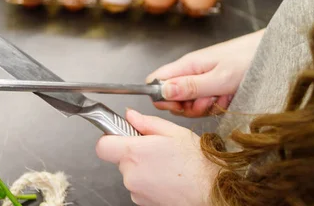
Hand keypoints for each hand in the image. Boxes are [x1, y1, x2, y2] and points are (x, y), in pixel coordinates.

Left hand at [96, 109, 217, 205]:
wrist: (211, 189)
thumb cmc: (197, 162)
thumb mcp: (173, 131)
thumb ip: (146, 123)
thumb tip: (130, 116)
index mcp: (135, 153)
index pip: (103, 145)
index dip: (111, 138)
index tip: (122, 135)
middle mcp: (131, 175)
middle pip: (120, 159)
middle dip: (133, 152)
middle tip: (155, 148)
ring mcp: (136, 191)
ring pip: (131, 173)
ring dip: (143, 167)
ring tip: (166, 163)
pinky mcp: (142, 202)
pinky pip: (139, 186)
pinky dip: (150, 180)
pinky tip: (168, 176)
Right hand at [146, 29, 264, 116]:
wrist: (271, 53)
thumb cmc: (247, 60)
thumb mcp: (219, 78)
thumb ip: (190, 87)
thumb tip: (161, 92)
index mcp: (186, 65)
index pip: (155, 81)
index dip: (161, 98)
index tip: (180, 104)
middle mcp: (191, 73)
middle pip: (174, 99)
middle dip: (190, 107)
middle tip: (209, 99)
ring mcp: (203, 81)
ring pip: (191, 104)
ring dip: (208, 106)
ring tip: (224, 94)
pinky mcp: (215, 88)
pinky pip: (208, 104)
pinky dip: (219, 104)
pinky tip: (230, 95)